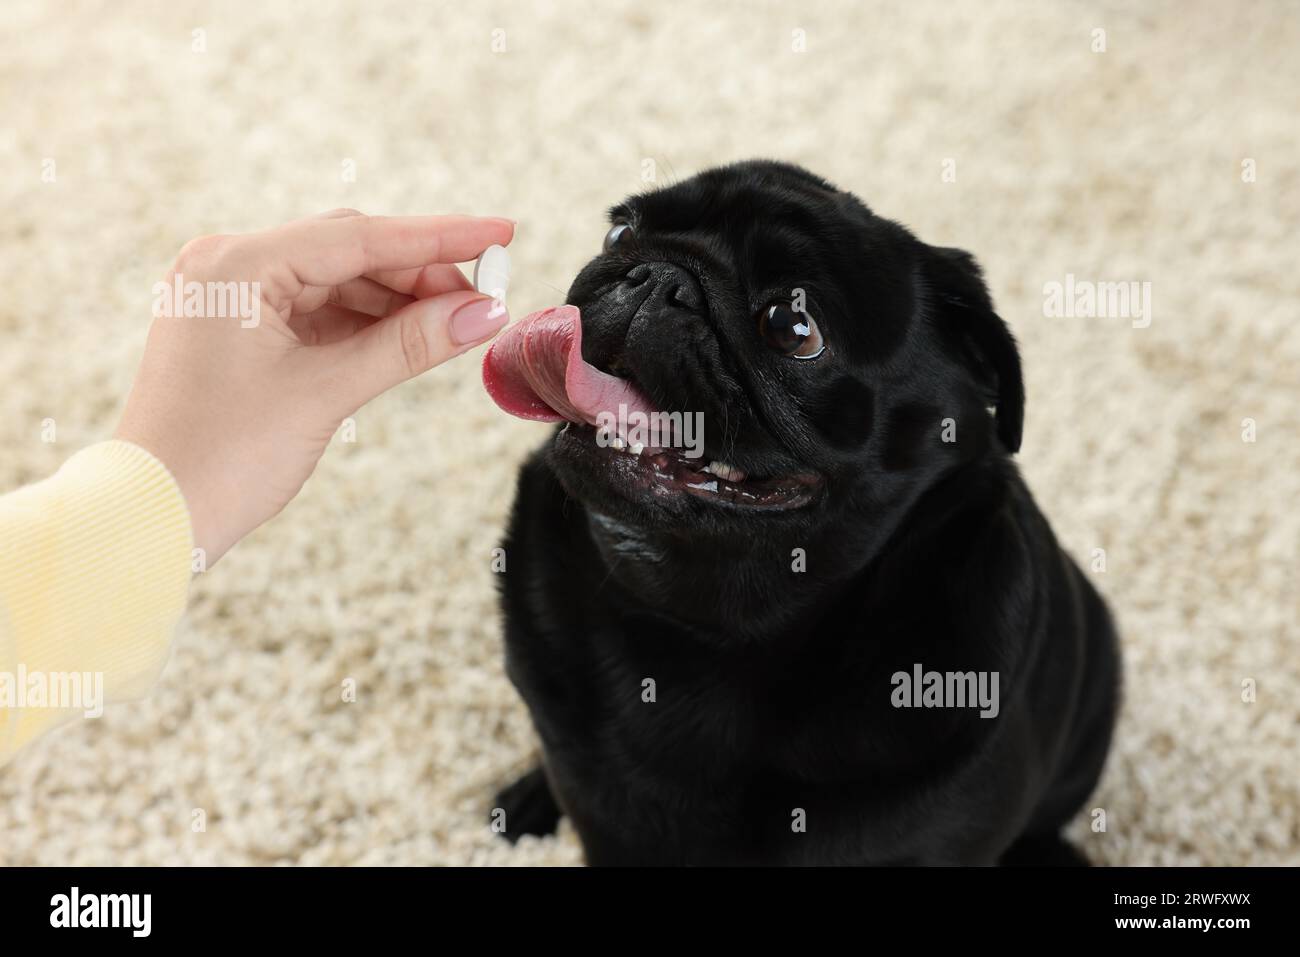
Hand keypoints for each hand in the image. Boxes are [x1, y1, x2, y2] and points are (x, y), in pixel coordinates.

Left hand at [115, 209, 513, 564]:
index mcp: (236, 265)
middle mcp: (228, 266)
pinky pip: (317, 311)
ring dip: (397, 301)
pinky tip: (409, 338)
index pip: (360, 237)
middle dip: (420, 273)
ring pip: (337, 281)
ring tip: (456, 323)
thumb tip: (482, 311)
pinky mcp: (238, 330)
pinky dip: (365, 324)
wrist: (152, 517)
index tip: (499, 233)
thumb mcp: (326, 393)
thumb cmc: (221, 457)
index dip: (439, 237)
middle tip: (485, 298)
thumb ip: (409, 344)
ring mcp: (231, 298)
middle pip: (349, 251)